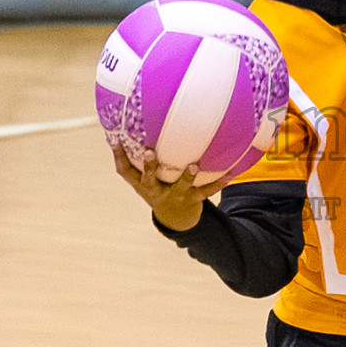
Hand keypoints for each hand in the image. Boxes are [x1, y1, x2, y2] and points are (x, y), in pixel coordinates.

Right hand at [112, 145, 231, 230]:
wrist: (175, 218)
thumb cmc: (159, 187)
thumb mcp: (146, 177)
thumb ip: (140, 157)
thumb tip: (130, 127)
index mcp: (142, 184)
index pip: (125, 171)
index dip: (118, 156)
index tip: (115, 140)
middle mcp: (155, 191)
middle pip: (148, 179)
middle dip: (149, 166)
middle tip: (149, 152)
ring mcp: (174, 196)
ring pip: (180, 187)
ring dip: (187, 176)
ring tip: (194, 166)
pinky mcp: (192, 199)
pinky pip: (206, 191)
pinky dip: (218, 182)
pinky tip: (229, 173)